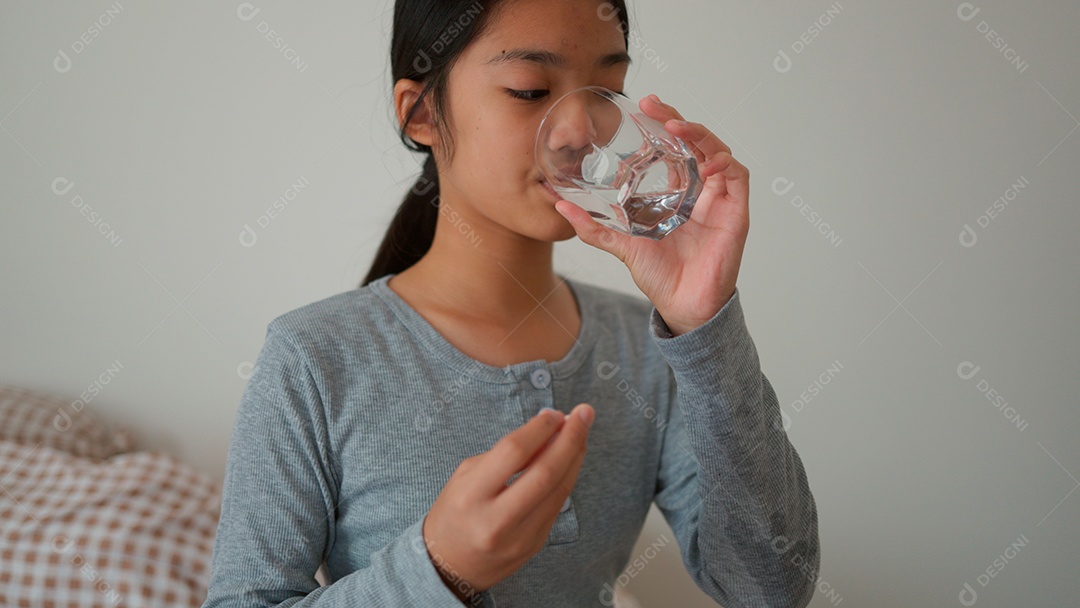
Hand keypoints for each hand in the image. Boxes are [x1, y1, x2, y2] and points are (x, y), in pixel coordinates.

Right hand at [422, 404, 593, 599]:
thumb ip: (505, 454)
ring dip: (575, 456)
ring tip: (581, 430)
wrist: (449, 565)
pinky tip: (571, 458)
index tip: (553, 412)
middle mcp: (497, 520)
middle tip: (584, 413)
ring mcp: (519, 537)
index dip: (539, 428)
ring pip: (560, 490)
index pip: (514, 452)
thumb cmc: (456, 511)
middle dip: (571, 438)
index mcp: (472, 495)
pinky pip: (557, 505)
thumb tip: (549, 430)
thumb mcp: (467, 476)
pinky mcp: (535, 545)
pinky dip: (567, 477)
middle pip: (546, 472)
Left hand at [554, 93, 749, 335]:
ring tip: (676, 128)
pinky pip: (738, 176)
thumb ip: (593, 226)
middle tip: (655, 106)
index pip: (675, 147)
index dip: (663, 122)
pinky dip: (724, 164)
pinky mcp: (736, 212)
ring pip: (718, 151)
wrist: (682, 305)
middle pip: (696, 141)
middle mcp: (701, 191)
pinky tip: (705, 164)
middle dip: (678, 119)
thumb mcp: (620, 244)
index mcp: (678, 192)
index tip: (644, 105)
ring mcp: (720, 199)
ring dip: (700, 134)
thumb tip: (560, 206)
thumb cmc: (660, 276)